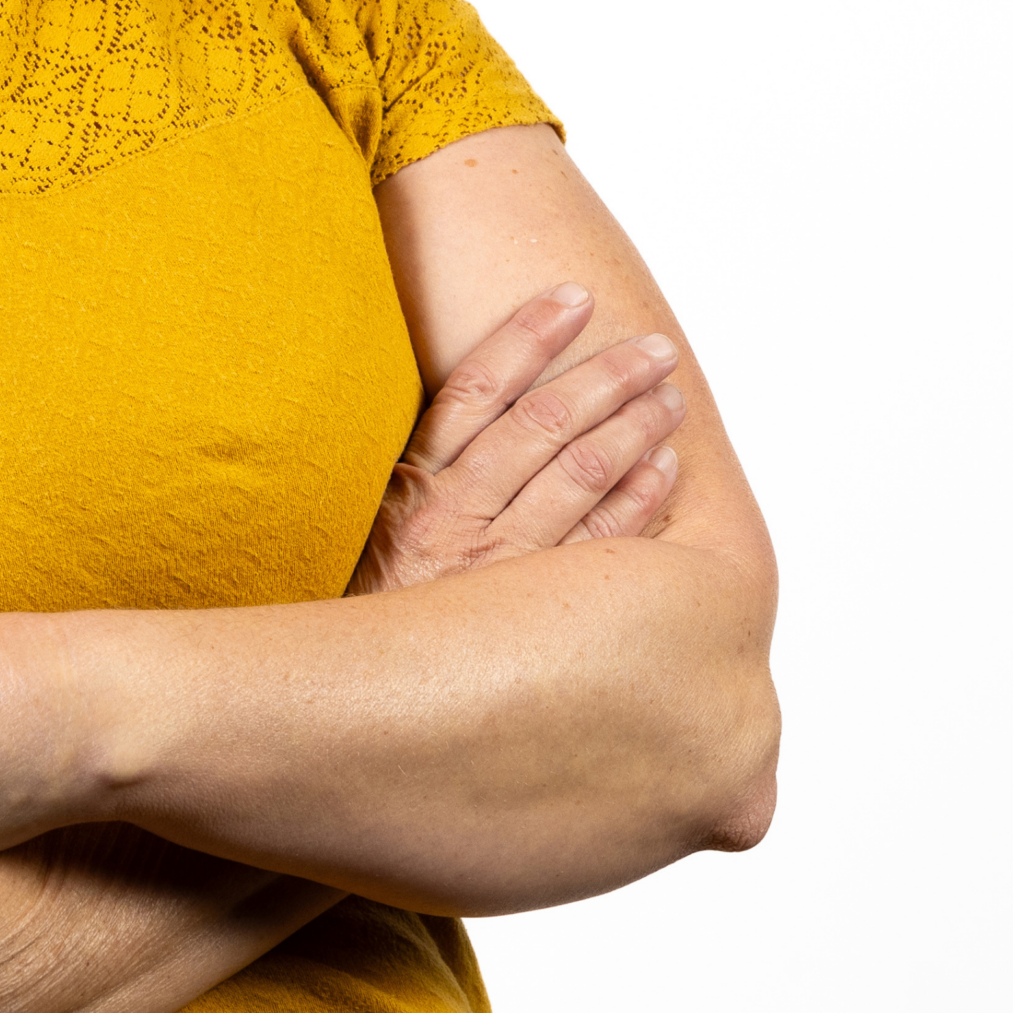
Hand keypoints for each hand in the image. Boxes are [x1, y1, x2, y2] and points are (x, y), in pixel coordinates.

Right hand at [347, 285, 684, 594]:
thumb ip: (422, 477)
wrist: (343, 715)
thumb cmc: (367, 619)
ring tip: (668, 397)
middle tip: (654, 350)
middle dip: (606, 377)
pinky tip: (664, 472)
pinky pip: (599, 550)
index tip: (575, 297)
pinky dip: (637, 503)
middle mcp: (454, 521)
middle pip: (543, 425)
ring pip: (578, 478)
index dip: (529, 336)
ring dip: (633, 429)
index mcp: (411, 487)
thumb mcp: (374, 535)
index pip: (477, 388)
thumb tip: (480, 411)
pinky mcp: (529, 622)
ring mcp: (496, 572)